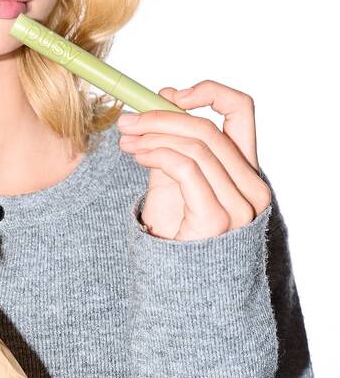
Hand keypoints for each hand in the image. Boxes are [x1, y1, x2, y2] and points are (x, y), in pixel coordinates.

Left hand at [117, 80, 271, 240]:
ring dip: (152, 135)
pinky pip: (185, 168)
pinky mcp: (217, 219)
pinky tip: (137, 156)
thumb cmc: (176, 233)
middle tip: (128, 120)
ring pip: (195, 145)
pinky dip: (156, 153)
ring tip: (126, 140)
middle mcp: (251, 186)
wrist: (176, 285)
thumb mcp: (173, 177)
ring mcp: (239, 204)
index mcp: (245, 171)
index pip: (241, 111)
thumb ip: (173, 141)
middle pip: (207, 127)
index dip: (208, 92)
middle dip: (160, 116)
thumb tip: (165, 94)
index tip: (172, 95)